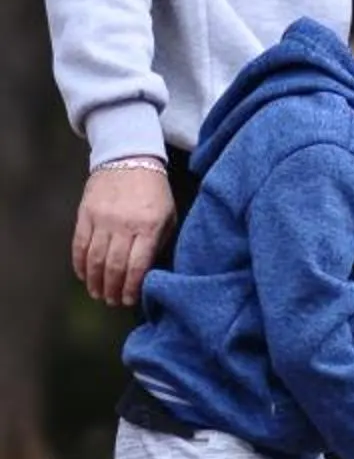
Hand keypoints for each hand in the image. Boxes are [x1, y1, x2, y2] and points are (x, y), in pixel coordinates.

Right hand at [72, 163, 176, 306]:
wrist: (129, 157)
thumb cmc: (154, 191)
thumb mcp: (168, 214)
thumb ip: (159, 242)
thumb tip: (148, 273)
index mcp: (149, 225)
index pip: (137, 265)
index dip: (131, 287)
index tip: (129, 301)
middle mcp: (124, 224)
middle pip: (114, 265)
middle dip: (112, 289)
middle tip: (112, 301)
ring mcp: (103, 218)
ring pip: (95, 258)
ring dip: (95, 281)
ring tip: (98, 294)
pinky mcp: (86, 213)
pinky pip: (80, 244)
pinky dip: (80, 264)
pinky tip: (84, 276)